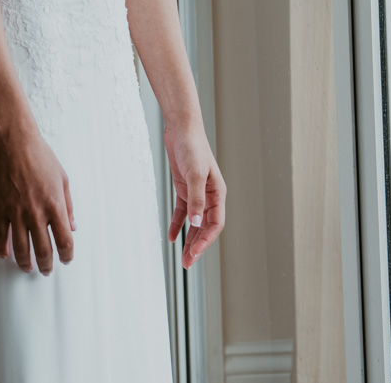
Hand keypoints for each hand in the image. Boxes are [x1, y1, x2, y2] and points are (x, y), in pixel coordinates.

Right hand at [0, 120, 74, 273]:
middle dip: (46, 264)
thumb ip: (68, 205)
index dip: (67, 255)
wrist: (15, 142)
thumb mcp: (63, 179)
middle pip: (43, 250)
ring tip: (27, 267)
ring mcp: (16, 212)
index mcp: (55, 206)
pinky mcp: (0, 207)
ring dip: (25, 262)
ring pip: (21, 247)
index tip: (65, 259)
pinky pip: (0, 234)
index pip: (65, 241)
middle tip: (46, 270)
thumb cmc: (41, 157)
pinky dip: (2, 247)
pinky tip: (5, 254)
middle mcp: (37, 213)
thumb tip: (72, 226)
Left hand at [164, 123, 225, 267]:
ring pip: (194, 223)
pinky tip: (172, 237)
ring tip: (183, 258)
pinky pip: (182, 211)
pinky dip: (178, 224)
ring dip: (189, 239)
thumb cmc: (192, 147)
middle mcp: (209, 196)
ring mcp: (196, 193)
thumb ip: (196, 198)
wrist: (181, 128)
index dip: (206, 240)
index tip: (195, 252)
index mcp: (218, 194)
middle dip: (198, 246)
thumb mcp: (194, 174)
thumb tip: (196, 223)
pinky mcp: (184, 188)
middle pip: (205, 227)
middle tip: (188, 263)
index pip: (215, 224)